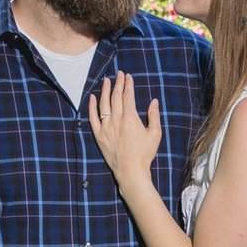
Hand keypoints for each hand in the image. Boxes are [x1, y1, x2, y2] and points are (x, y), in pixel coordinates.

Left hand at [85, 76, 164, 205]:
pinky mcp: (100, 136)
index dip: (128, 85)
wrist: (131, 172)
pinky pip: (93, 118)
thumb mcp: (155, 134)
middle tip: (119, 74)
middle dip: (118, 83)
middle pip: (116, 97)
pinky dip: (92, 107)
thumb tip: (154, 101)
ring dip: (105, 90)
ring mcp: (106, 128)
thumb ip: (154, 116)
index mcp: (130, 119)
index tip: (128, 77)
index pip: (128, 96)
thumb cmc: (145, 155)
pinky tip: (92, 97)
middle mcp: (117, 121)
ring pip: (104, 104)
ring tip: (107, 80)